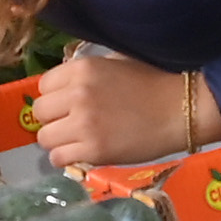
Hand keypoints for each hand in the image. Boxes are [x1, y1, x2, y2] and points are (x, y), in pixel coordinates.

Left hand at [35, 47, 214, 170]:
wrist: (181, 110)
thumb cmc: (153, 83)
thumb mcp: (116, 62)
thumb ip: (87, 73)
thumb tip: (63, 85)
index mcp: (82, 69)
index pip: (44, 86)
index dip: (55, 97)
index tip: (69, 105)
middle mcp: (77, 94)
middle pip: (39, 112)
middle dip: (54, 119)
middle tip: (73, 124)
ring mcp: (84, 123)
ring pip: (45, 137)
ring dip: (58, 141)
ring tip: (77, 141)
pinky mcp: (94, 149)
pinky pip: (58, 158)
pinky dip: (67, 158)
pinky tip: (82, 153)